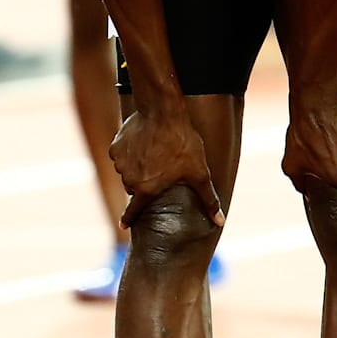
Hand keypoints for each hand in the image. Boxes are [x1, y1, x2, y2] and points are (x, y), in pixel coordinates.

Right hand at [111, 108, 222, 227]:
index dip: (129, 218)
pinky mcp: (116, 146)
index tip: (124, 226)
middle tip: (158, 171)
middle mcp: (129, 179)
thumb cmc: (182, 143)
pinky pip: (121, 154)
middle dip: (144, 183)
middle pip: (134, 187)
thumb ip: (208, 199)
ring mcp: (120, 162)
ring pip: (127, 170)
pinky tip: (143, 142)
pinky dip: (129, 151)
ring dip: (136, 166)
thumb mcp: (199, 172)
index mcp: (147, 189)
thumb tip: (220, 221)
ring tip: (153, 153)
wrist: (163, 111)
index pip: (134, 211)